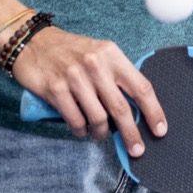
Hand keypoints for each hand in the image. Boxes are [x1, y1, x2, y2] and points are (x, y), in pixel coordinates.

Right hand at [10, 27, 166, 155]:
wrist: (32, 42)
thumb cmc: (69, 51)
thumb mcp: (98, 53)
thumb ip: (115, 76)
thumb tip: (135, 110)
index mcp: (111, 54)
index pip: (140, 86)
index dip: (153, 111)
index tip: (160, 129)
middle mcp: (95, 64)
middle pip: (121, 108)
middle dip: (132, 134)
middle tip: (137, 149)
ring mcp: (74, 77)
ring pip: (98, 118)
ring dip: (101, 132)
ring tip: (99, 133)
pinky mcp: (56, 89)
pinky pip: (76, 121)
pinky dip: (81, 131)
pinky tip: (82, 130)